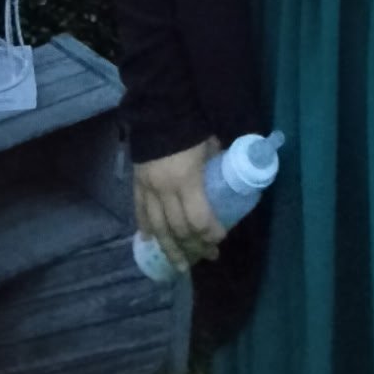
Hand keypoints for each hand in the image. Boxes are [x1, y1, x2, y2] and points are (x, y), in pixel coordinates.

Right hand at [133, 137, 224, 273]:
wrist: (159, 107)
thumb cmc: (192, 125)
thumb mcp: (212, 144)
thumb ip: (219, 166)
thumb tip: (237, 180)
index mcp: (186, 179)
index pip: (198, 218)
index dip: (210, 232)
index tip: (220, 238)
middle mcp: (164, 189)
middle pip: (178, 228)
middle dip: (194, 246)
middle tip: (208, 256)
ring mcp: (147, 188)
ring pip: (157, 227)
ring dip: (170, 248)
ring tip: (180, 265)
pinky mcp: (136, 184)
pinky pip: (139, 212)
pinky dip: (146, 228)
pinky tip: (151, 241)